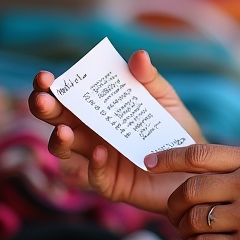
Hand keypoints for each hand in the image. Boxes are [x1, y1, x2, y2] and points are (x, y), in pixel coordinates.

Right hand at [28, 51, 203, 214]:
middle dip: (45, 109)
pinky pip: (94, 178)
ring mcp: (98, 159)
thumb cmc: (176, 129)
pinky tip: (100, 153)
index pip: (67, 96)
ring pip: (66, 151)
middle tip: (42, 100)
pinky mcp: (112, 184)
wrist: (196, 165)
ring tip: (64, 131)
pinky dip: (94, 165)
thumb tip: (138, 55)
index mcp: (99, 109)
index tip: (44, 78)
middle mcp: (92, 133)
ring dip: (59, 141)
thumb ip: (150, 79)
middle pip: (58, 120)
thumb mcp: (165, 99)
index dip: (51, 87)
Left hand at [150, 144, 239, 239]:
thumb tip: (188, 174)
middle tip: (171, 211)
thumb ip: (235, 170)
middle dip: (172, 203)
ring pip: (192, 219)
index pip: (198, 154)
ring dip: (180, 228)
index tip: (149, 163)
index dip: (168, 158)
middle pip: (189, 189)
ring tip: (185, 232)